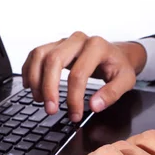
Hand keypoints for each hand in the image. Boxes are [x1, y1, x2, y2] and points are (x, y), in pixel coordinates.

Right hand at [22, 32, 146, 121]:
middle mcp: (78, 40)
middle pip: (54, 61)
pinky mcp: (55, 45)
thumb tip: (94, 105)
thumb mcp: (125, 81)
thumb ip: (112, 93)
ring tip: (39, 100)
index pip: (78, 74)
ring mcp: (64, 41)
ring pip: (40, 55)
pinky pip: (35, 54)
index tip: (74, 115)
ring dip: (36, 79)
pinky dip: (29, 70)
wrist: (116, 54)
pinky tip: (30, 85)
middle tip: (50, 109)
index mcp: (97, 46)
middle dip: (48, 88)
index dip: (73, 98)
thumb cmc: (119, 66)